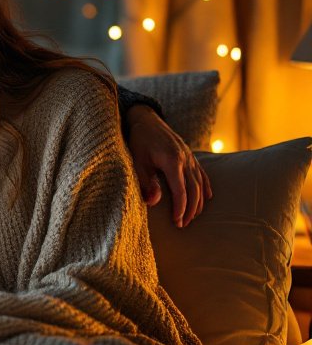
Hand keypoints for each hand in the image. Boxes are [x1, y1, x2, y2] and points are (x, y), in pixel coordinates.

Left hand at [125, 105, 211, 227]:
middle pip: (194, 189)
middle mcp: (185, 159)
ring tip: (193, 216)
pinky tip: (207, 197)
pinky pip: (201, 173)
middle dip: (190, 209)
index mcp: (172, 161)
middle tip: (183, 224)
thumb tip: (153, 202)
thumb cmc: (139, 141)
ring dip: (198, 201)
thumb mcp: (138, 161)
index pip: (181, 191)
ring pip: (200, 182)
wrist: (146, 119)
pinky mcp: (190, 154)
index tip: (177, 222)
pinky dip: (205, 186)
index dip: (180, 208)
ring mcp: (190, 156)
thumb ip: (146, 181)